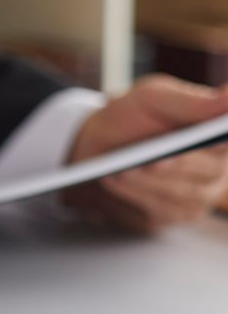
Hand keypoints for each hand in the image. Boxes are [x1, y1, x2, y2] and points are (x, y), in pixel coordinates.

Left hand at [62, 75, 227, 232]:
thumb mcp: (154, 98)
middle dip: (170, 169)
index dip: (208, 148)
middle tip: (142, 164)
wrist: (98, 145)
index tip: (177, 152)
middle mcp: (216, 170)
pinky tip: (114, 182)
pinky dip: (134, 197)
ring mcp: (197, 197)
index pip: (225, 144)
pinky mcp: (171, 216)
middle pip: (206, 175)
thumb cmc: (132, 118)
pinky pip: (158, 213)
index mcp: (220, 138)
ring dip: (147, 185)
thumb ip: (192, 102)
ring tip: (119, 172)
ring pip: (179, 197)